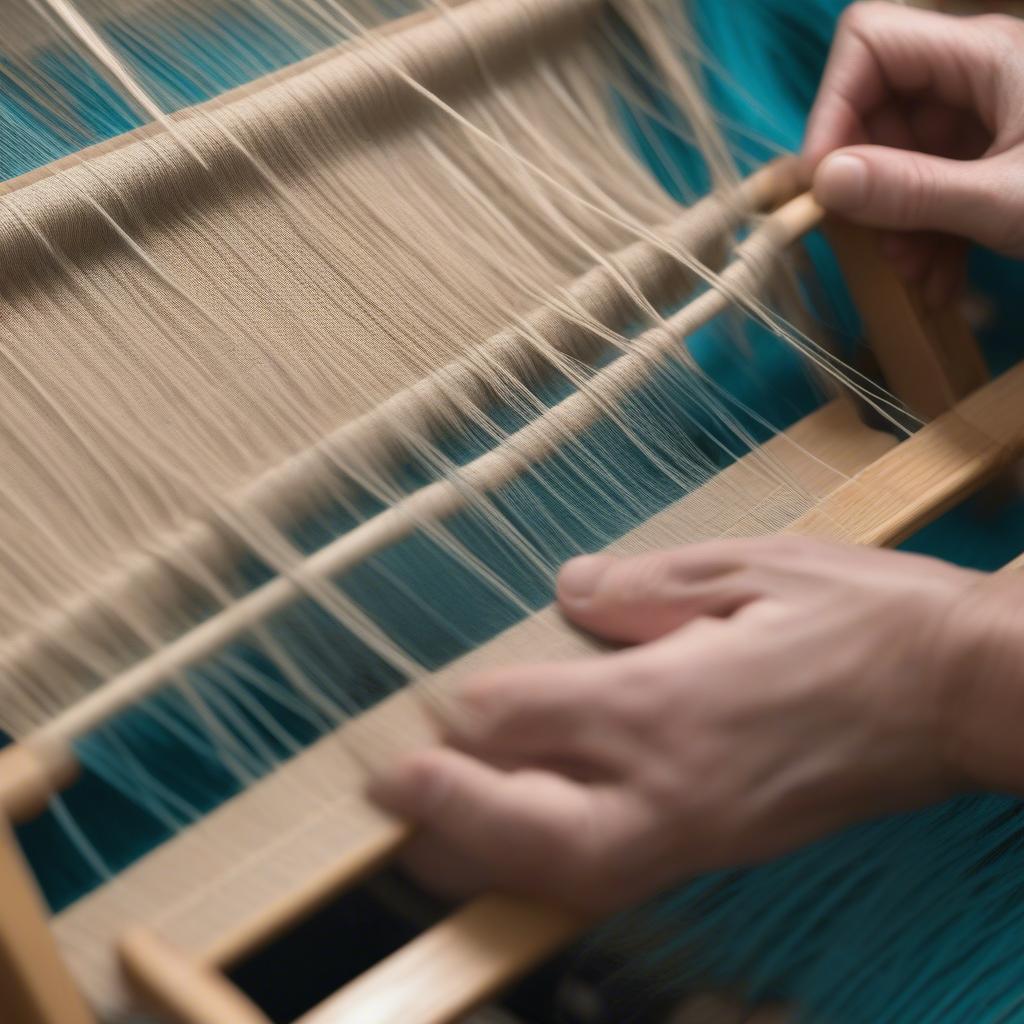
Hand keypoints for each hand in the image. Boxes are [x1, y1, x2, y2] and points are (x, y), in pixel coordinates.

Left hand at [370, 538, 1010, 913]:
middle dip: (447, 815)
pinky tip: (520, 843)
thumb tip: (570, 591)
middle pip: (530, 830)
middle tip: (387, 793)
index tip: (430, 701)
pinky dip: (548, 867)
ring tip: (427, 836)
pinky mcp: (722, 846)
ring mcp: (699, 829)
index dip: (466, 712)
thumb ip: (646, 589)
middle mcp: (673, 783)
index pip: (527, 718)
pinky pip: (614, 875)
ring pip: (568, 873)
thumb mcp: (748, 567)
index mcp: (671, 701)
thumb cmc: (859, 617)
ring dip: (486, 859)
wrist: (957, 692)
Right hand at [802, 2, 1023, 304]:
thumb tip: (825, 183)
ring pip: (903, 159)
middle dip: (868, 183)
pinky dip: (928, 235)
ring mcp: (987, 122)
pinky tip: (942, 280)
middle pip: (879, 110)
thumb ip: (914, 191)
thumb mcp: (1008, 200)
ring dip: (897, 223)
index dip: (832, 106)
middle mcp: (978, 78)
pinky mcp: (996, 162)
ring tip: (918, 276)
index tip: (824, 182)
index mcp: (983, 57)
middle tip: (873, 243)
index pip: (869, 44)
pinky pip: (936, 188)